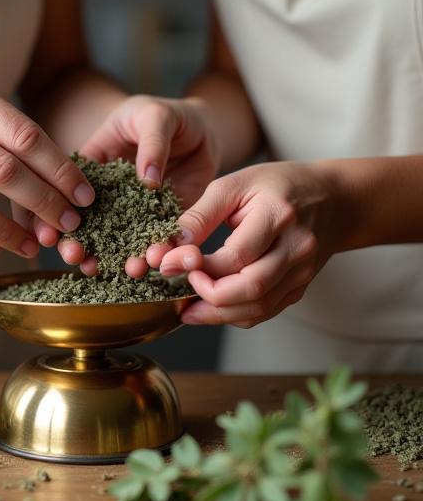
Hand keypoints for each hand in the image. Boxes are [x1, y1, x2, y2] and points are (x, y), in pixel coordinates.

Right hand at [56, 94, 217, 276]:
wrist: (204, 129)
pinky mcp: (160, 218)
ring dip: (113, 255)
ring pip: (118, 236)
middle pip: (86, 219)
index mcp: (95, 162)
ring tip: (107, 269)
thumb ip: (151, 144)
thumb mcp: (155, 116)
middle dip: (77, 241)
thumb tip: (148, 179)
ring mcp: (134, 208)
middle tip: (73, 258)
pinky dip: (149, 253)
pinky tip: (146, 267)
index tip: (48, 232)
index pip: (67, 187)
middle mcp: (109, 191)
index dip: (54, 208)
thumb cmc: (170, 115)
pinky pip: (153, 238)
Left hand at [158, 161, 342, 326]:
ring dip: (217, 313)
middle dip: (208, 295)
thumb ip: (200, 217)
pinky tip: (211, 308)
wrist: (333, 199)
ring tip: (186, 308)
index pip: (237, 254)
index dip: (200, 267)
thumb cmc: (277, 186)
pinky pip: (265, 311)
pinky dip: (235, 314)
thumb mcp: (234, 186)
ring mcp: (302, 272)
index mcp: (279, 215)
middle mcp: (296, 248)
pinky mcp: (300, 287)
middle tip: (178, 289)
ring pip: (258, 307)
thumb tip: (169, 250)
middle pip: (250, 287)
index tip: (170, 265)